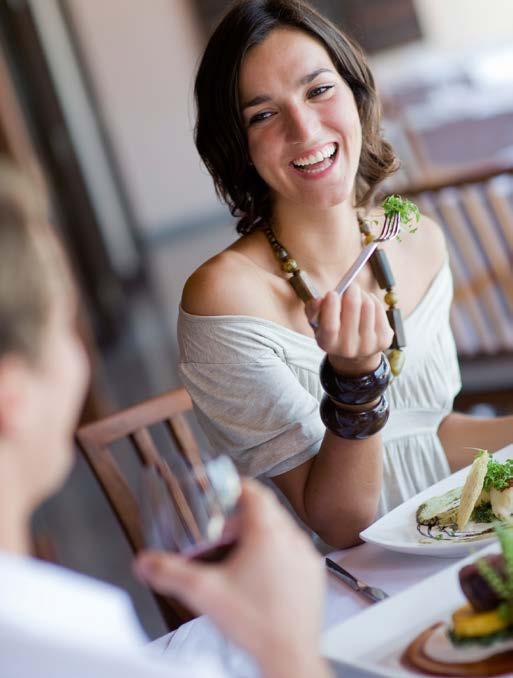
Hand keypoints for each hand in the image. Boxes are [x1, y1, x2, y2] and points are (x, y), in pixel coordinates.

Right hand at [134, 480, 329, 677]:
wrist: (290, 656)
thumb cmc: (255, 623)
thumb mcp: (204, 593)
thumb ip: (169, 573)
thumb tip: (145, 563)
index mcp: (268, 533)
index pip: (253, 490)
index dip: (232, 486)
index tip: (218, 490)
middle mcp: (292, 538)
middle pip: (264, 510)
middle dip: (238, 517)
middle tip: (218, 531)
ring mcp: (306, 556)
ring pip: (280, 530)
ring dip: (257, 535)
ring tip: (235, 554)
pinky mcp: (313, 575)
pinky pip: (293, 550)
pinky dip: (275, 553)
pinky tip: (258, 575)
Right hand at [306, 285, 392, 375]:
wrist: (355, 354)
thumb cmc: (334, 331)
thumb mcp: (318, 323)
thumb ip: (313, 310)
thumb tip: (318, 300)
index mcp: (328, 344)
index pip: (330, 326)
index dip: (331, 307)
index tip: (332, 292)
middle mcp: (348, 348)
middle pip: (353, 309)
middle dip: (351, 290)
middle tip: (350, 286)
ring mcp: (368, 345)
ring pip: (368, 305)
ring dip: (362, 295)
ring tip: (358, 297)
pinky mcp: (383, 340)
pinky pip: (379, 309)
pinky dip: (373, 300)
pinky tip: (367, 305)